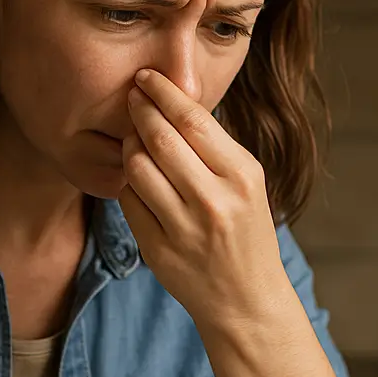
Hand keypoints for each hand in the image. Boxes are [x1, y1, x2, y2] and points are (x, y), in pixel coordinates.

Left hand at [118, 69, 288, 336]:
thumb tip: (173, 102)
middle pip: (159, 138)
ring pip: (137, 168)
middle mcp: (213, 200)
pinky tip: (136, 177)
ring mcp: (183, 228)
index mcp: (241, 176)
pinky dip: (129, 183)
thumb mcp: (248, 184)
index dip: (163, 93)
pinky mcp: (158, 250)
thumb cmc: (246, 232)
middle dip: (139, 109)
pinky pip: (130, 201)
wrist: (246, 299)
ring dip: (129, 145)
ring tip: (134, 138)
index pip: (193, 120)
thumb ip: (215, 147)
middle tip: (131, 96)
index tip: (146, 77)